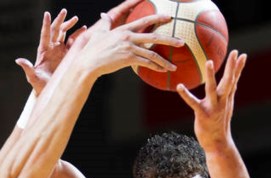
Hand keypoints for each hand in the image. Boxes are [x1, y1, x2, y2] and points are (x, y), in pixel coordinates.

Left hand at [16, 9, 83, 94]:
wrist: (49, 91)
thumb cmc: (39, 85)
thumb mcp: (33, 77)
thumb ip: (27, 68)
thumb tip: (18, 60)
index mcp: (43, 51)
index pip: (45, 35)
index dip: (46, 24)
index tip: (47, 14)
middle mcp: (52, 48)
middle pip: (56, 31)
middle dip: (60, 20)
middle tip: (64, 11)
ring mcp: (60, 50)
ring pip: (65, 34)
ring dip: (69, 26)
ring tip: (76, 19)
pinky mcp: (68, 55)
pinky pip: (73, 43)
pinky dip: (78, 36)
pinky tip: (84, 30)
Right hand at [68, 0, 183, 78]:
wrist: (88, 62)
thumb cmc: (92, 49)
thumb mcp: (99, 33)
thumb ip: (105, 23)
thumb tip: (104, 15)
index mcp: (124, 29)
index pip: (145, 21)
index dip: (158, 18)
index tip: (169, 18)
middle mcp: (129, 37)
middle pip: (154, 37)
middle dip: (170, 40)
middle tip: (181, 42)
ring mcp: (129, 48)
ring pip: (152, 54)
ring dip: (165, 61)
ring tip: (174, 66)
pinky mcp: (128, 60)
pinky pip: (146, 64)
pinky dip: (155, 68)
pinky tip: (163, 71)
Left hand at [175, 50, 246, 149]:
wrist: (218, 144)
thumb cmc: (220, 124)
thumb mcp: (227, 107)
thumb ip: (229, 93)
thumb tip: (234, 82)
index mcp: (227, 98)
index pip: (234, 80)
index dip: (238, 67)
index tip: (242, 54)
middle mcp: (222, 101)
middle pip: (228, 81)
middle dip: (232, 67)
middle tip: (234, 53)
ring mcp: (213, 108)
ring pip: (212, 89)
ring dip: (211, 75)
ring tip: (209, 62)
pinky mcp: (203, 114)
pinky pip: (193, 102)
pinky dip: (186, 95)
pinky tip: (179, 86)